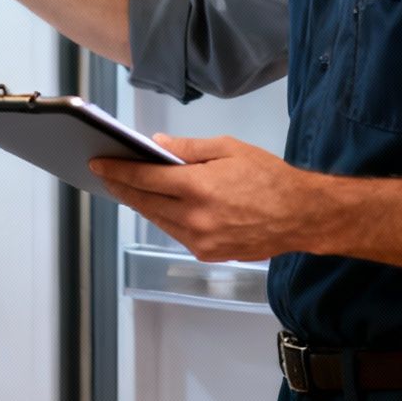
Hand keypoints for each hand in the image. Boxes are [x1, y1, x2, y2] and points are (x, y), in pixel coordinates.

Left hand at [90, 135, 321, 262]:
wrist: (301, 216)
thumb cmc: (270, 179)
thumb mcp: (229, 149)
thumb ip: (189, 149)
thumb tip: (158, 146)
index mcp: (199, 188)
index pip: (145, 179)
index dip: (118, 171)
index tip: (99, 164)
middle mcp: (196, 219)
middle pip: (145, 203)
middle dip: (122, 188)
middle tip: (105, 175)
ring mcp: (201, 241)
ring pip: (159, 221)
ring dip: (141, 205)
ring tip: (127, 189)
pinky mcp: (209, 254)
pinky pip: (177, 234)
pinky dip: (165, 219)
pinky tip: (159, 207)